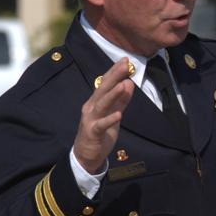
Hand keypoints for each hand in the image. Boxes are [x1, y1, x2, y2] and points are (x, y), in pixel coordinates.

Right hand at [72, 58, 134, 172]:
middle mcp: (92, 107)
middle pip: (103, 89)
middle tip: (125, 64)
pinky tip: (118, 114)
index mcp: (96, 102)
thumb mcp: (114, 115)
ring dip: (113, 94)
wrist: (86, 155)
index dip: (115, 72)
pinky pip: (101, 125)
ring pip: (102, 104)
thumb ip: (121, 100)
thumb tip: (129, 83)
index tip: (125, 60)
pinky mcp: (93, 132)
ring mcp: (91, 119)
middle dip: (114, 76)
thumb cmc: (100, 133)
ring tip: (123, 84)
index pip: (106, 83)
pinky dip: (110, 119)